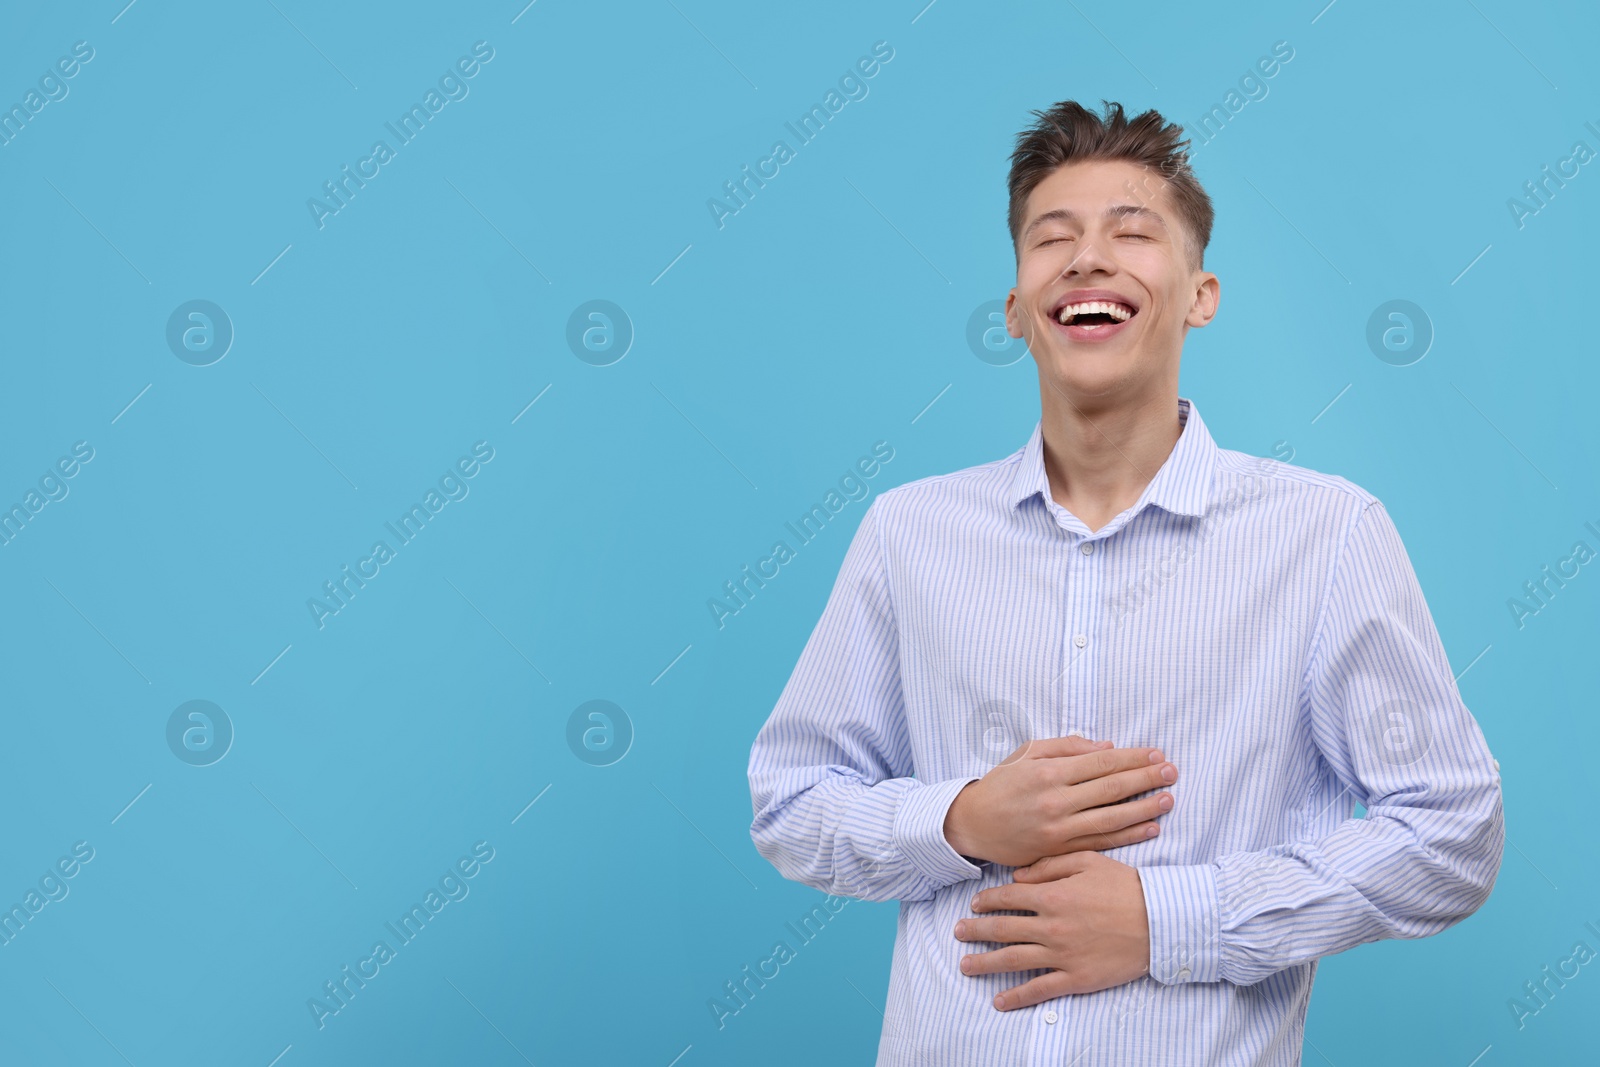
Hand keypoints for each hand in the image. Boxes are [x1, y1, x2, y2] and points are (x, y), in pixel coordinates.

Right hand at [943, 735, 1177, 866]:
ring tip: (1168, 799)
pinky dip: (1128, 836)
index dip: (1132, 758)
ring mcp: (1059, 829)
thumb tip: (1107, 748)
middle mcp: (1056, 801)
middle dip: (1147, 778)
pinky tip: (1149, 828)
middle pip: (1112, 789)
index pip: (1101, 762)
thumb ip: (1066, 747)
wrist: (972, 825)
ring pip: (1112, 818)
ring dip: (1144, 808)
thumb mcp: (1026, 754)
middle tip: (1173, 771)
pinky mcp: (1059, 851)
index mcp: (1048, 772)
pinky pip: (1101, 843)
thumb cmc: (1000, 785)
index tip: (1156, 753)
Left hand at [953, 851, 1150, 1009]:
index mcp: (1052, 895)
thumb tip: (1018, 876)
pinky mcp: (1076, 978)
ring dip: (985, 963)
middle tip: (958, 932)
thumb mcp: (1088, 861)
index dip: (988, 900)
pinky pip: (1040, 990)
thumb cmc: (1126, 887)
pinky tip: (999, 1001)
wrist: (1159, 921)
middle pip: (1002, 929)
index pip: (1008, 897)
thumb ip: (1050, 866)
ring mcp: (1061, 955)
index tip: (975, 904)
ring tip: (965, 965)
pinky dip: (1017, 997)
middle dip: (976, 930)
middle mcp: (1051, 926)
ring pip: (1013, 960)